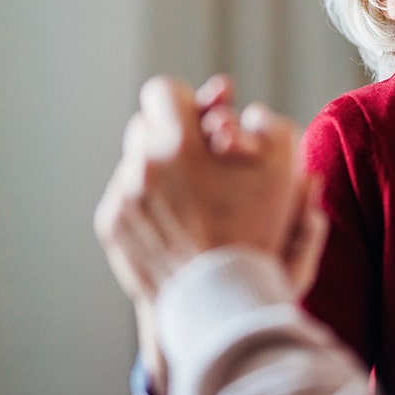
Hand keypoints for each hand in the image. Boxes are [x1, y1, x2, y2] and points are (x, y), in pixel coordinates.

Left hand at [94, 75, 307, 303]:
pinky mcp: (110, 227)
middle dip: (174, 140)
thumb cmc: (259, 235)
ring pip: (135, 164)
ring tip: (192, 199)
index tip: (205, 128)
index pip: (164, 92)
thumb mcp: (284, 170)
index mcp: (176, 141)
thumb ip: (271, 127)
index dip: (190, 105)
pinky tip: (174, 223)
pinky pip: (124, 198)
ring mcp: (119, 197)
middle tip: (201, 162)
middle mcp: (138, 164)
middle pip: (146, 127)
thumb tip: (251, 115)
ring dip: (159, 173)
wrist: (224, 303)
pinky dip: (146, 205)